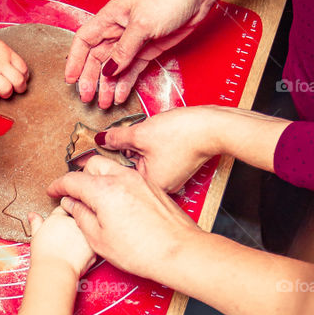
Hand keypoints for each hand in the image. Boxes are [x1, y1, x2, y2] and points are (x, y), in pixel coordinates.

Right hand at [0, 23, 28, 101]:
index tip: (20, 80)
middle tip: (13, 90)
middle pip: (19, 82)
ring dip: (4, 93)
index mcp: (5, 52)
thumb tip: (17, 71)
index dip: (24, 78)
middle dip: (19, 89)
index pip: (24, 69)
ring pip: (6, 91)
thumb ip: (6, 56)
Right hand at [27, 206, 94, 279]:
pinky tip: (79, 253)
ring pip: (86, 228)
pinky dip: (88, 246)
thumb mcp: (36, 236)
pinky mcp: (93, 245)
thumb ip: (36, 223)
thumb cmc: (44, 257)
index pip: (64, 207)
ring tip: (72, 246)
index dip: (63, 214)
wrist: (55, 272)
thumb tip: (32, 216)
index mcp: (58, 218)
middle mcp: (73, 222)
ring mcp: (84, 233)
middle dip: (74, 221)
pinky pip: (93, 242)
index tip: (62, 222)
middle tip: (67, 234)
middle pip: (77, 215)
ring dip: (82, 233)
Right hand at [48, 155, 200, 281]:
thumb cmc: (141, 250)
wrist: (178, 251)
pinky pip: (128, 177)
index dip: (58, 186)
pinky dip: (116, 183)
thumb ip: (81, 216)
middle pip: (93, 165)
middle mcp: (122, 178)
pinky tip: (117, 203)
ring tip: (96, 199)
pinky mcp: (152, 187)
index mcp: (103, 190)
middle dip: (80, 176)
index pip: (72, 180)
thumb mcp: (99, 239)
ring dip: (99, 178)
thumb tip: (72, 204)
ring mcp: (139, 180)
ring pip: (112, 168)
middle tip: (75, 194)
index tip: (53, 191)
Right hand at [64, 0, 206, 108]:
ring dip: (108, 85)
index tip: (70, 80)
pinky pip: (131, 69)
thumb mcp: (142, 25)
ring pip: (114, 67)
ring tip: (105, 103)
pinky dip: (126, 83)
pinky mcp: (147, 50)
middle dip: (91, 79)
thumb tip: (108, 71)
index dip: (75, 60)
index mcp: (110, 17)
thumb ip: (124, 50)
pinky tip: (121, 95)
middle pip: (97, 58)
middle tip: (88, 98)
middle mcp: (118, 29)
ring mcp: (132, 41)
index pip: (84, 40)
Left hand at [98, 107, 219, 191]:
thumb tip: (102, 140)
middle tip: (137, 135)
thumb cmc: (182, 133)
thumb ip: (116, 138)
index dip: (114, 153)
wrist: (211, 126)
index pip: (120, 173)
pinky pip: (159, 158)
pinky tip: (163, 136)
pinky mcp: (180, 168)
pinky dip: (156, 147)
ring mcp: (173, 178)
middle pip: (133, 167)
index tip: (110, 142)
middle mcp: (163, 187)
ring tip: (154, 134)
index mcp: (150, 186)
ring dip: (144, 147)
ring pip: (146, 160)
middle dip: (131, 149)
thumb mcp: (140, 133)